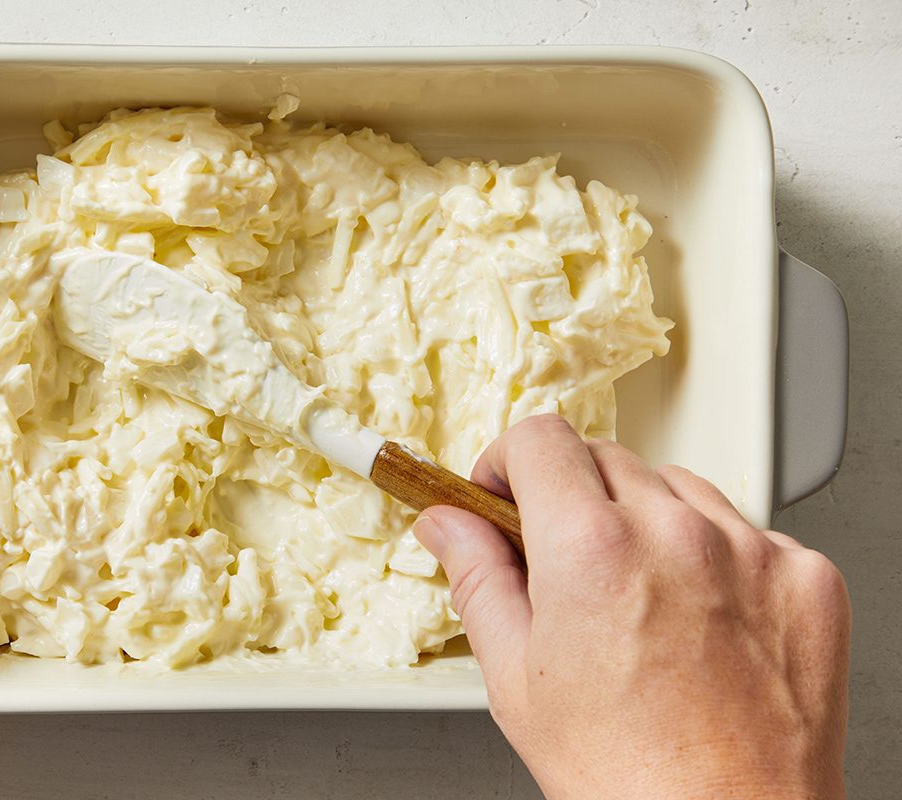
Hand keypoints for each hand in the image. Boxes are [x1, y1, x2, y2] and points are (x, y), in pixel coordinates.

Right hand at [415, 415, 848, 799]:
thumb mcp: (517, 679)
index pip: (539, 439)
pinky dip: (717, 555)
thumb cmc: (627, 778)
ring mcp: (751, 550)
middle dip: (571, 495)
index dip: (508, 460)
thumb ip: (477, 578)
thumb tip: (448, 526)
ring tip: (636, 596)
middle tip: (563, 558)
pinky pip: (747, 530)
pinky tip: (698, 616)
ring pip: (677, 486)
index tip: (505, 488)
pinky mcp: (806, 576)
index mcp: (590, 549)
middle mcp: (675, 533)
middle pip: (605, 457)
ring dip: (646, 519)